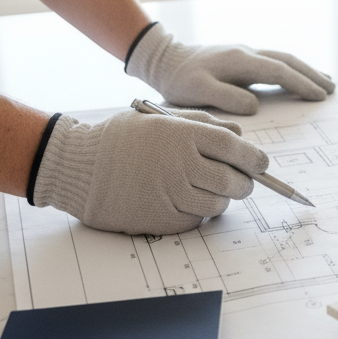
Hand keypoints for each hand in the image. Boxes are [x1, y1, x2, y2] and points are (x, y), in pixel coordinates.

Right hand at [32, 108, 268, 234]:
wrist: (77, 166)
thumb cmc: (120, 139)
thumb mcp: (162, 118)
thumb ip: (204, 125)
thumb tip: (241, 136)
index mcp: (184, 135)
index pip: (238, 149)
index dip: (256, 159)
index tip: (260, 164)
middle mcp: (182, 165)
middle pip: (235, 182)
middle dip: (244, 183)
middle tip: (239, 181)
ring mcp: (172, 195)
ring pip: (219, 204)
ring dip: (220, 198)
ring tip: (202, 188)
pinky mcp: (162, 220)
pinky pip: (196, 219)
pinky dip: (196, 211)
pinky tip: (179, 199)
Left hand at [126, 23, 334, 114]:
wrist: (162, 58)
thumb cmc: (178, 79)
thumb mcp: (198, 91)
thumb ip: (227, 98)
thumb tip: (255, 105)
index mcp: (240, 61)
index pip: (279, 72)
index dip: (302, 84)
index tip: (320, 96)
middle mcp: (247, 52)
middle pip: (288, 61)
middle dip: (312, 75)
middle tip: (333, 88)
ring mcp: (245, 53)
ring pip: (284, 59)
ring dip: (306, 70)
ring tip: (326, 81)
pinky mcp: (242, 58)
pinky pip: (274, 63)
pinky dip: (292, 69)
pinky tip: (298, 76)